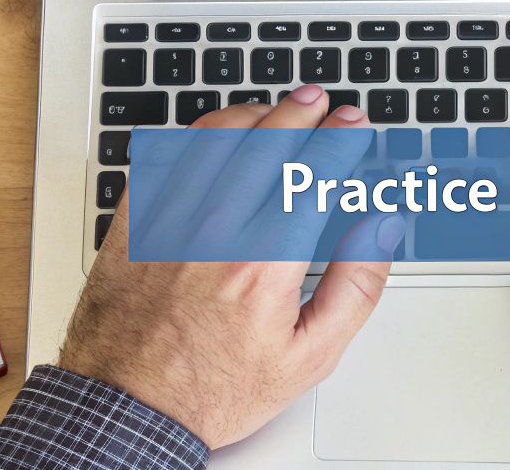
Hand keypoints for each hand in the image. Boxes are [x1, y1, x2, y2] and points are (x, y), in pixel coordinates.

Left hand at [58, 85, 400, 448]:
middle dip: (301, 112)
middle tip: (319, 100)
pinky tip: (214, 134)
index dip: (340, 137)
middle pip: (266, 141)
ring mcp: (168, 220)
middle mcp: (215, 230)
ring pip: (214, 137)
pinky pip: (166, 155)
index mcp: (265, 261)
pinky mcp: (133, 221)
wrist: (127, 410)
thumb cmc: (213, 389)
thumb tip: (381, 228)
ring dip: (252, 113)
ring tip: (274, 109)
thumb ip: (357, 286)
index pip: (313, 172)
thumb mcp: (310, 356)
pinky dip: (195, 134)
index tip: (353, 123)